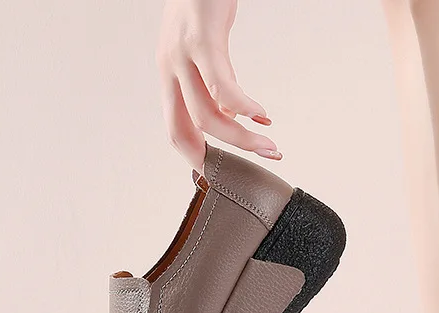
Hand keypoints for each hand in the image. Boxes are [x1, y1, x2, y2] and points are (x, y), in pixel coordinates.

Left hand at [157, 0, 280, 170]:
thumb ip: (211, 82)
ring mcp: (183, 55)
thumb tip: (229, 115)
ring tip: (269, 145)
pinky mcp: (203, 40)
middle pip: (187, 129)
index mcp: (169, 74)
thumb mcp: (202, 47)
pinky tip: (261, 115)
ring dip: (242, 138)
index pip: (175, 128)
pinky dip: (244, 108)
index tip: (218, 170)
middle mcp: (170, 68)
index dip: (193, 155)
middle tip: (254, 163)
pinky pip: (223, 87)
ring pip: (209, 116)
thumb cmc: (204, 0)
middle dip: (223, 155)